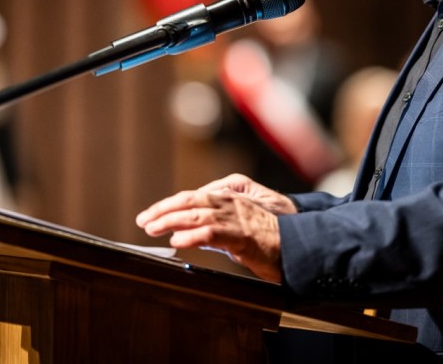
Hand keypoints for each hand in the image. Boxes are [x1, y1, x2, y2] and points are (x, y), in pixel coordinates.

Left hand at [135, 174, 295, 281]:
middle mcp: (231, 202)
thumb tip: (189, 236)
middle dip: (163, 209)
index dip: (170, 205)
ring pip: (196, 213)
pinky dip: (191, 236)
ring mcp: (236, 217)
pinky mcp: (241, 235)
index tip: (152, 215)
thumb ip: (216, 228)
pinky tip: (176, 241)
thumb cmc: (271, 238)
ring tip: (152, 228)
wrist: (298, 245)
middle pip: (190, 200)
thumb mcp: (240, 227)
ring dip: (170, 220)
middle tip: (144, 220)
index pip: (193, 196)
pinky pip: (210, 232)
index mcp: (231, 197)